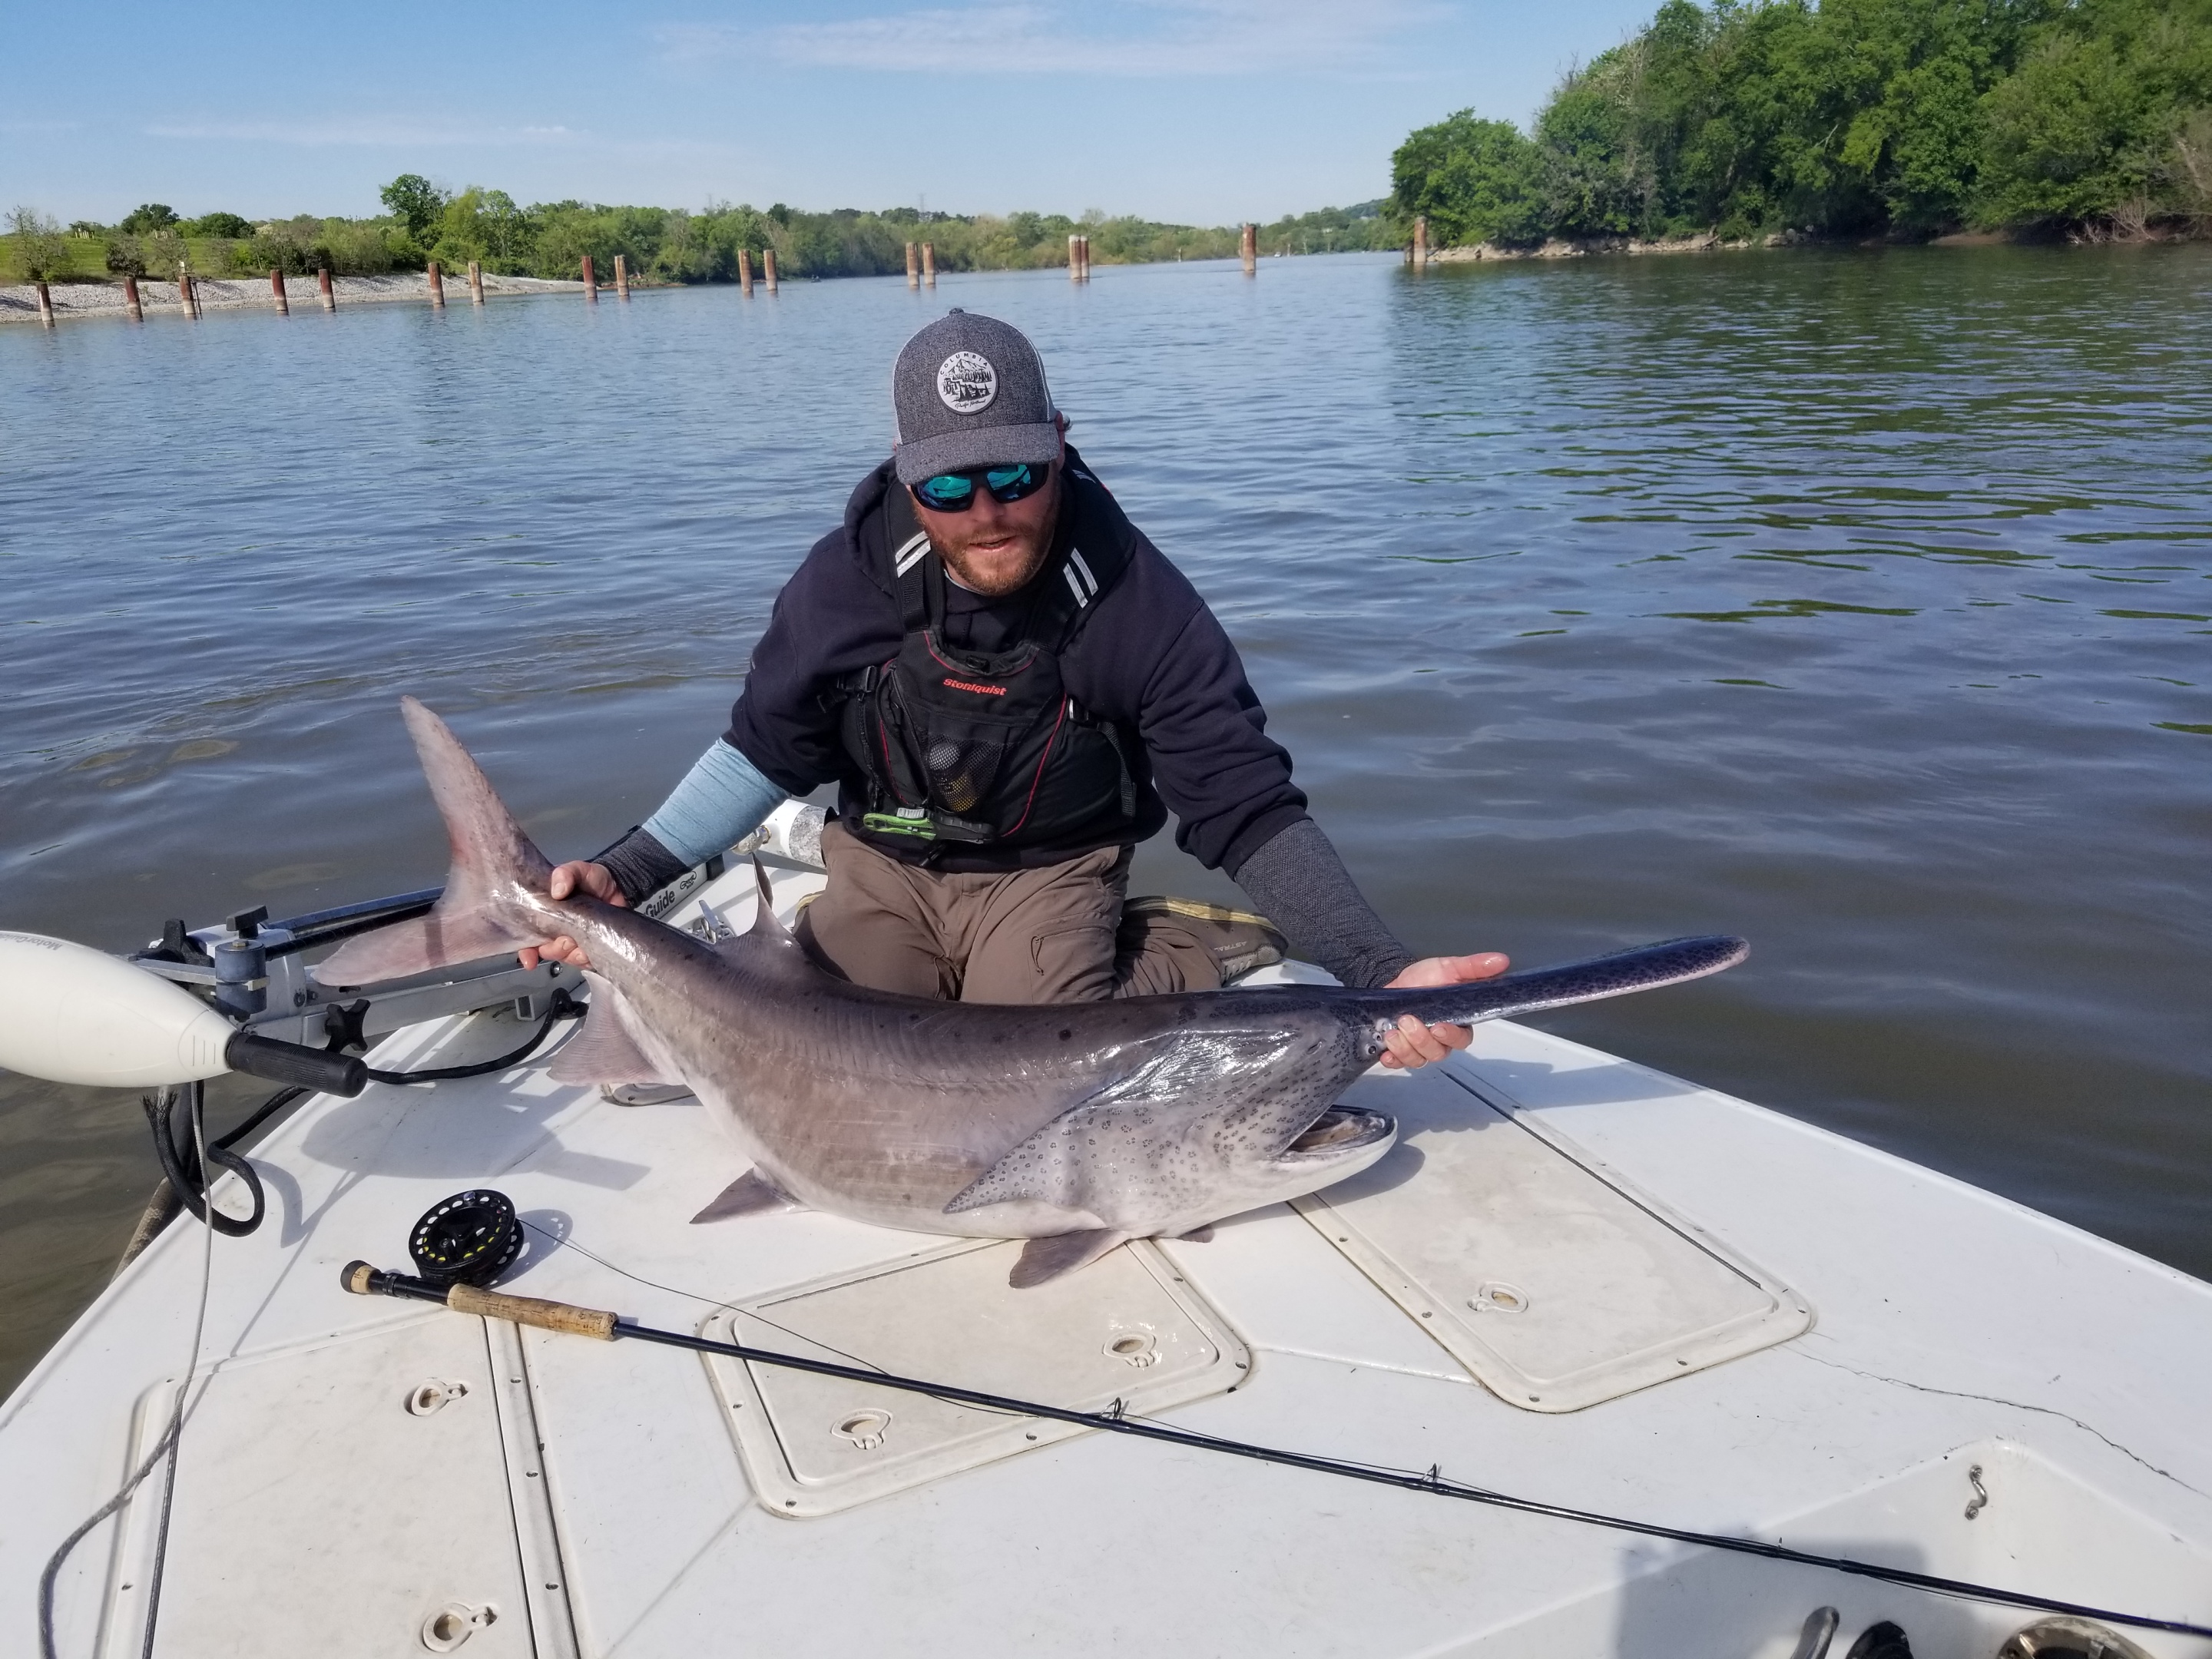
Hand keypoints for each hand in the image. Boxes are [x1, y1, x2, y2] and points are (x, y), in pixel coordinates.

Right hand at [517, 861, 624, 970]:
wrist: (618, 886)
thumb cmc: (591, 879)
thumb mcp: (577, 869)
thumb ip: (565, 874)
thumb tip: (558, 890)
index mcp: (544, 914)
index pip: (527, 938)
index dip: (526, 951)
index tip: (529, 960)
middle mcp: (555, 931)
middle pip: (546, 951)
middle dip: (555, 948)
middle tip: (566, 938)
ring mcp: (573, 941)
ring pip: (566, 957)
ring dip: (573, 953)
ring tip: (581, 939)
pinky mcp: (590, 948)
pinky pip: (585, 962)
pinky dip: (588, 957)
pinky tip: (592, 947)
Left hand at [1378, 952, 1509, 1069]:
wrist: (1395, 981)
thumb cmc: (1425, 978)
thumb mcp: (1449, 968)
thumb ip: (1474, 967)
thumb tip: (1501, 961)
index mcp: (1456, 1024)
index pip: (1461, 1040)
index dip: (1451, 1037)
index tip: (1438, 1027)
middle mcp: (1439, 1041)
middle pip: (1437, 1053)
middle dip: (1421, 1040)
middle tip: (1407, 1020)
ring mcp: (1418, 1048)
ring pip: (1417, 1060)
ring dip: (1404, 1048)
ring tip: (1391, 1031)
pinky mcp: (1398, 1052)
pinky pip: (1397, 1064)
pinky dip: (1391, 1060)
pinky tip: (1385, 1053)